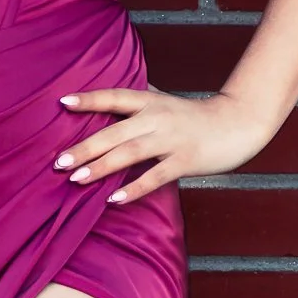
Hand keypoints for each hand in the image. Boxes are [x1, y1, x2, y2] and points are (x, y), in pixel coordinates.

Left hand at [52, 86, 273, 206]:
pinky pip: (156, 176)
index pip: (115, 97)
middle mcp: (158, 118)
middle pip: (115, 131)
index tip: (62, 102)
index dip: (90, 99)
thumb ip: (138, 102)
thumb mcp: (165, 102)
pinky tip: (114, 199)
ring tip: (77, 179)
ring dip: (102, 167)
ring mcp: (172, 139)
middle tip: (58, 162)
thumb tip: (108, 100)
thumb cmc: (196, 116)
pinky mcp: (186, 160)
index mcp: (150, 102)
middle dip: (85, 147)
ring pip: (131, 152)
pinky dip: (134, 188)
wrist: (239, 123)